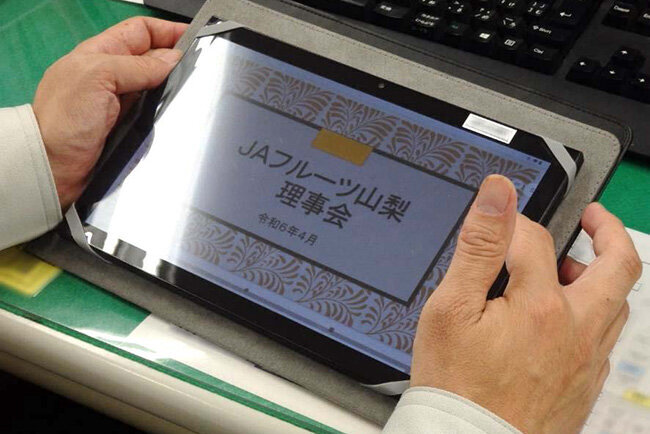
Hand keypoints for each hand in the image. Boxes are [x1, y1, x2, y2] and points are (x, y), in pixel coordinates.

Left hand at [33, 17, 187, 209]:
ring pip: (156, 87)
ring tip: (195, 90)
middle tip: (200, 68)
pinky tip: (180, 112)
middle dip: (175, 60)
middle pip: (153, 59)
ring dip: (173, 88)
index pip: (140, 31)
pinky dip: (167, 110)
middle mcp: (112, 76)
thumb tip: (173, 60)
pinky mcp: (128, 128)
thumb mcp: (98, 76)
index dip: (166, 30)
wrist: (55, 167)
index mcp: (100, 54)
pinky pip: (154, 113)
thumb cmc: (67, 119)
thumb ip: (137, 66)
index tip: (194, 38)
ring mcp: (121, 103)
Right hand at [411, 175, 641, 432]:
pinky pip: (605, 339)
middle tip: (591, 216)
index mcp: (542, 307)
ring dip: (603, 275)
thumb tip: (499, 194)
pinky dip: (594, 313)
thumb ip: (479, 246)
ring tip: (573, 266)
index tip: (499, 219)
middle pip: (617, 266)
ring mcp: (586, 362)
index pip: (537, 240)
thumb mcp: (452, 308)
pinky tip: (565, 319)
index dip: (514, 222)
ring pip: (618, 304)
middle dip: (607, 230)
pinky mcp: (585, 386)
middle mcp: (577, 331)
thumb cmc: (456, 386)